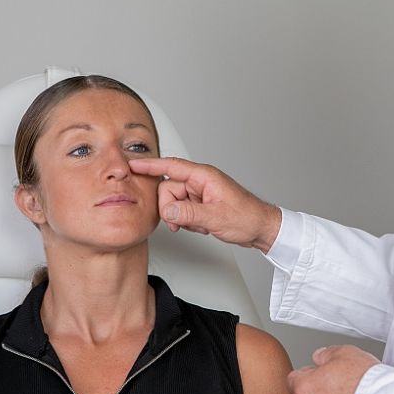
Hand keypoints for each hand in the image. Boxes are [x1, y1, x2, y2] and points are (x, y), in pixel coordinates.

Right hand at [129, 157, 281, 252]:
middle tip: (180, 223)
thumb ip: (189, 213)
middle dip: (170, 208)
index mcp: (203, 176)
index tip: (131, 165)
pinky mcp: (201, 204)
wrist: (261, 228)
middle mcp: (200, 182)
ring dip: (180, 217)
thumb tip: (166, 210)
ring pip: (173, 202)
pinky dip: (187, 221)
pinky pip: (182, 210)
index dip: (149, 166)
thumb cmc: (246, 217)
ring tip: (199, 225)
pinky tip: (201, 226)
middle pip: (168, 189)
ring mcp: (200, 193)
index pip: (170, 166)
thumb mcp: (216, 217)